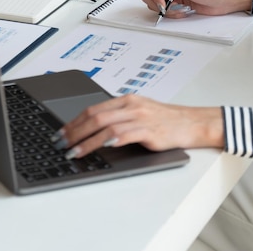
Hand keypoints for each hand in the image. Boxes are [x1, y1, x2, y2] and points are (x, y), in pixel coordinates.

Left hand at [53, 94, 223, 158]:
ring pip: (106, 126)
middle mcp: (131, 106)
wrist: (192, 123)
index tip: (61, 132)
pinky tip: (100, 147)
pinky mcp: (150, 131)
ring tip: (74, 151)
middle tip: (60, 143)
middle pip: (95, 116)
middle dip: (74, 131)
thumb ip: (119, 118)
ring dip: (86, 140)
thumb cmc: (166, 121)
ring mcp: (140, 117)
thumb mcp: (140, 114)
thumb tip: (92, 131)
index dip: (74, 121)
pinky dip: (110, 140)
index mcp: (126, 100)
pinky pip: (125, 134)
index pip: (93, 109)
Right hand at [140, 0, 252, 17]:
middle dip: (158, 4)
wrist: (224, 0)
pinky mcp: (176, 4)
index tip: (162, 3)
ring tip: (180, 8)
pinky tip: (183, 11)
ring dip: (168, 10)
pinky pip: (165, 12)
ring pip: (156, 5)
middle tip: (169, 8)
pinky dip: (173, 14)